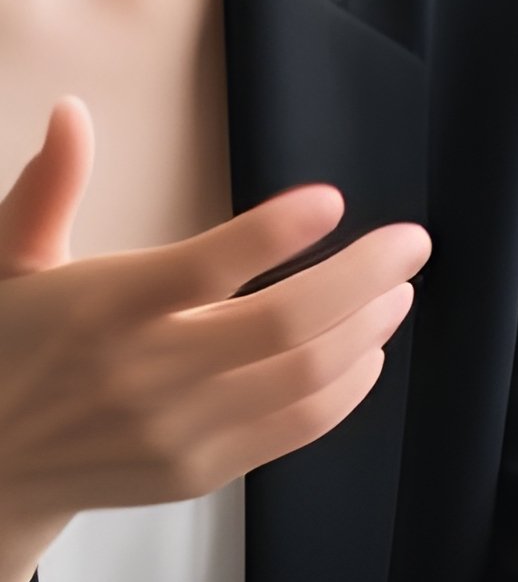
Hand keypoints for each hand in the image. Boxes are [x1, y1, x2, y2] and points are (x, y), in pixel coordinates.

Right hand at [0, 94, 430, 536]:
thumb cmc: (10, 347)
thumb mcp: (11, 264)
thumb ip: (48, 190)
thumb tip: (72, 110)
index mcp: (104, 307)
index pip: (204, 267)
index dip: (275, 233)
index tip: (332, 200)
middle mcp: (145, 372)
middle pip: (285, 324)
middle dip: (365, 275)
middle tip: (413, 243)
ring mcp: (177, 430)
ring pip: (304, 376)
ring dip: (369, 326)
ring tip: (400, 289)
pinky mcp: (199, 471)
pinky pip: (296, 426)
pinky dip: (348, 386)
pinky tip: (369, 348)